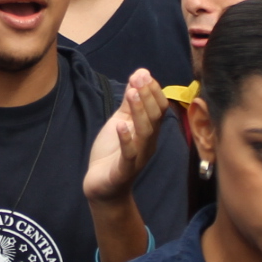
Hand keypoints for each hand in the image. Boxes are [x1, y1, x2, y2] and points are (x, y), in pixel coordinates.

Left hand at [83, 71, 167, 202]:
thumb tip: (140, 74)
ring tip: (132, 94)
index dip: (153, 91)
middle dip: (147, 96)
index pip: (159, 108)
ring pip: (145, 133)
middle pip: (155, 117)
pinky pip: (129, 156)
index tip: (143, 74)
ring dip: (139, 112)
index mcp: (148, 131)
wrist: (102, 188)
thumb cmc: (113, 153)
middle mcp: (147, 143)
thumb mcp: (120, 122)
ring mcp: (138, 158)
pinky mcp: (124, 171)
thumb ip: (129, 102)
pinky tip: (121, 126)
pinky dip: (126, 140)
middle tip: (138, 79)